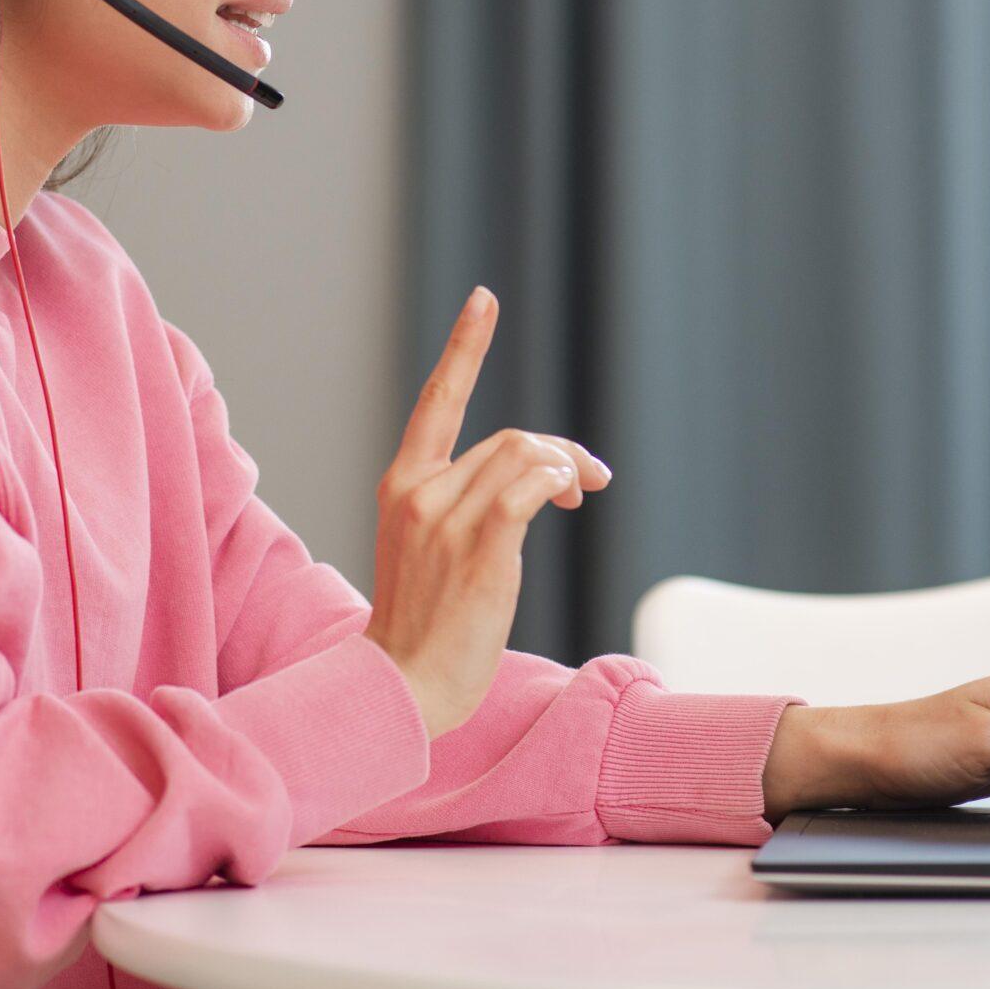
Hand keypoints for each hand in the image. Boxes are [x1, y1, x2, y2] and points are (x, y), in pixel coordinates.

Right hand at [362, 287, 611, 738]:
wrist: (402, 688)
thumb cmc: (425, 626)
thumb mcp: (430, 549)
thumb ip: (464, 505)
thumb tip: (532, 482)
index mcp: (402, 486)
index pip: (437, 401)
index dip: (465, 348)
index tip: (484, 299)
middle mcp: (420, 492)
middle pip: (509, 438)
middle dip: (558, 452)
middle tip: (587, 484)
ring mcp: (446, 519)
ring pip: (525, 457)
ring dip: (566, 469)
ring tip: (580, 498)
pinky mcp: (481, 548)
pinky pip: (531, 489)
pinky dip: (559, 484)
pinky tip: (570, 502)